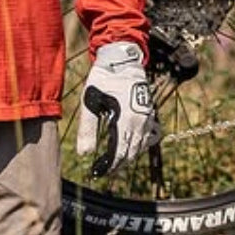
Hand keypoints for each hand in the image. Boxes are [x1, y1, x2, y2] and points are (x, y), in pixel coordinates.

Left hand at [77, 41, 160, 175]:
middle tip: (102, 171)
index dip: (108, 166)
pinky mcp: (150, 114)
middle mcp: (140, 121)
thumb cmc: (104, 79)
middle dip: (117, 165)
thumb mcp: (91, 103)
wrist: (124, 61)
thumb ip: (87, 130)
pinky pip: (148, 137)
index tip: (97, 173)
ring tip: (114, 163)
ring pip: (140, 146)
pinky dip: (140, 146)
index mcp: (125, 120)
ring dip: (128, 157)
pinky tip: (130, 148)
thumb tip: (84, 154)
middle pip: (130, 152)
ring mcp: (147, 118)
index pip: (119, 152)